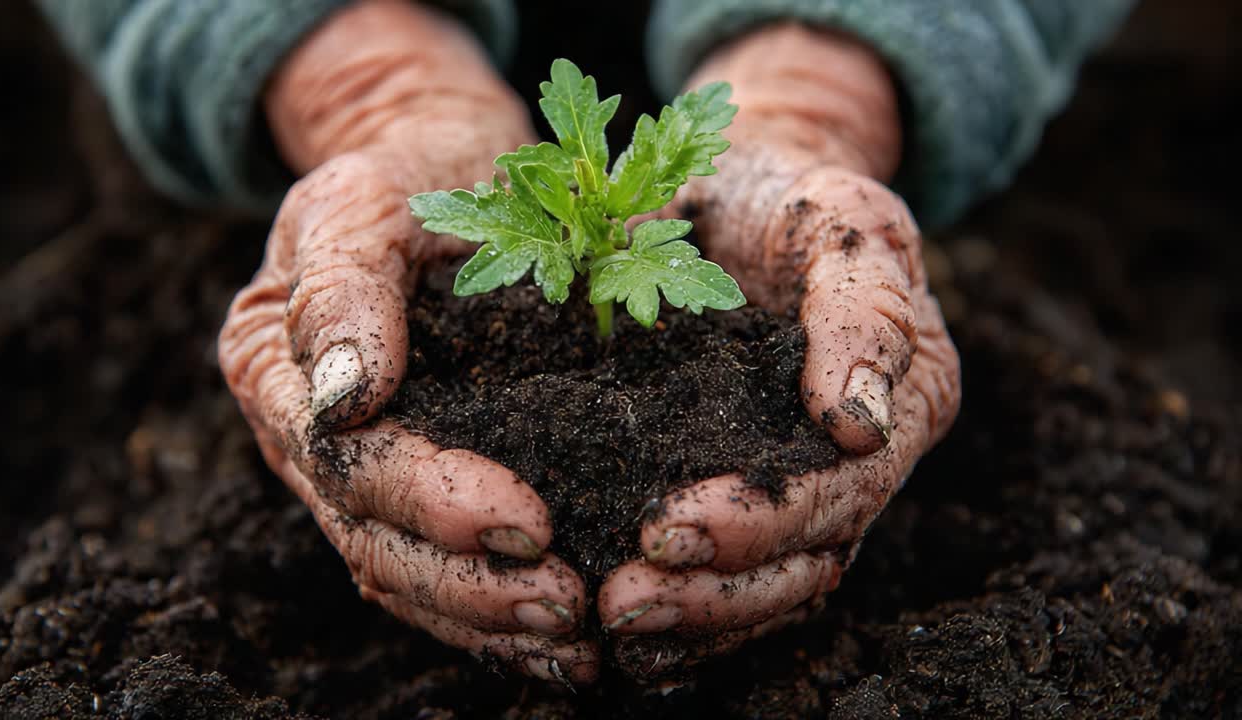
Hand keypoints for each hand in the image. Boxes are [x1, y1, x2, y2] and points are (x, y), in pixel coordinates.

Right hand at [217, 0, 595, 683]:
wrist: (442, 169)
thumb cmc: (409, 172)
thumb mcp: (365, 197)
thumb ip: (343, 286)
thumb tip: (346, 397)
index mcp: (275, 371)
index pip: (347, 463)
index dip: (432, 502)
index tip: (528, 524)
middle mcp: (307, 438)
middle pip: (374, 541)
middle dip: (469, 585)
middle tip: (563, 607)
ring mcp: (359, 470)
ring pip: (405, 574)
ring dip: (486, 618)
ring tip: (572, 642)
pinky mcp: (420, 481)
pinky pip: (441, 566)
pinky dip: (493, 612)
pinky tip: (558, 646)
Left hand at [598, 25, 959, 676]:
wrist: (752, 192)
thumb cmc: (793, 194)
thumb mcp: (839, 214)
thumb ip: (861, 306)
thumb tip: (857, 422)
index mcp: (910, 393)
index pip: (846, 486)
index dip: (763, 521)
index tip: (669, 530)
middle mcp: (872, 456)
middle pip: (811, 554)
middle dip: (720, 588)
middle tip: (625, 603)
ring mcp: (817, 481)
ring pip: (778, 584)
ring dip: (701, 614)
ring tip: (617, 623)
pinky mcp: (761, 491)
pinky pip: (743, 574)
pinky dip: (694, 613)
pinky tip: (632, 638)